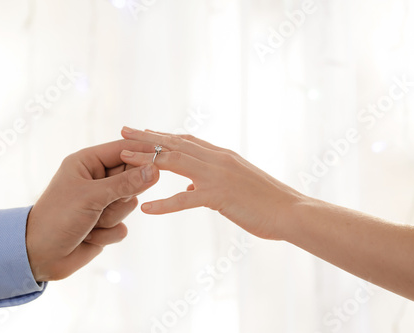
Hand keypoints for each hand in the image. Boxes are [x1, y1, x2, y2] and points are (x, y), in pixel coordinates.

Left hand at [26, 140, 158, 280]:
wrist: (39, 256)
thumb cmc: (58, 218)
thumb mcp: (92, 196)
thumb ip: (126, 183)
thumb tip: (155, 170)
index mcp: (87, 163)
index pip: (122, 150)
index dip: (142, 152)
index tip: (163, 157)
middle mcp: (96, 180)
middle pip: (131, 178)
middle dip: (121, 195)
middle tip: (108, 201)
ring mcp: (101, 202)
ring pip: (129, 204)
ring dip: (111, 217)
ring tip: (91, 222)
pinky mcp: (105, 224)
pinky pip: (123, 225)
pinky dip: (108, 233)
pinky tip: (89, 236)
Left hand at [120, 127, 305, 240]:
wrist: (291, 212)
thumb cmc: (266, 201)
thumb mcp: (235, 186)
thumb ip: (210, 184)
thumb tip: (189, 188)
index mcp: (221, 156)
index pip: (186, 140)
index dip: (162, 136)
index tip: (143, 132)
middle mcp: (217, 159)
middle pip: (174, 143)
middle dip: (146, 137)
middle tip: (123, 132)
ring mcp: (217, 176)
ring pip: (174, 162)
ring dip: (146, 159)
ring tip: (123, 156)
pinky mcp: (219, 196)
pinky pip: (185, 200)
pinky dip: (164, 204)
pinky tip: (145, 209)